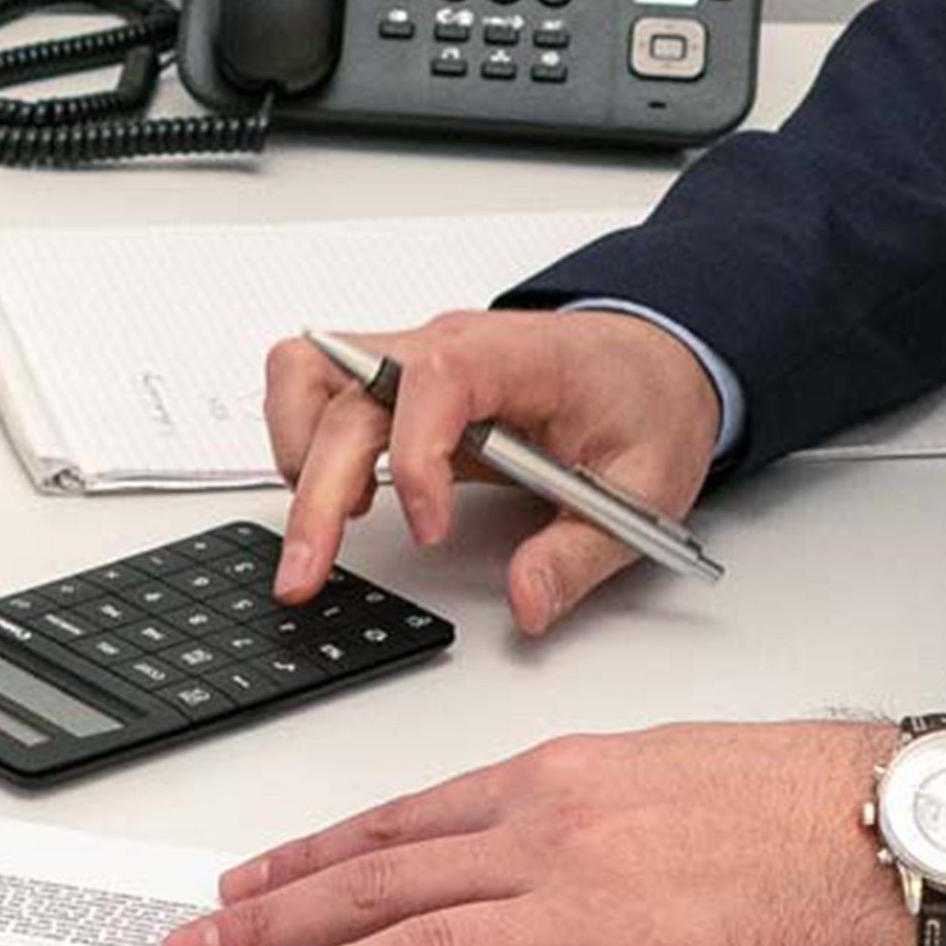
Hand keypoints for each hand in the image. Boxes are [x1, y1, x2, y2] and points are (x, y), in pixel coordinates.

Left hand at [159, 720, 916, 945]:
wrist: (876, 826)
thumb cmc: (780, 791)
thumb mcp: (654, 765)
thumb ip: (566, 801)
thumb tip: (493, 837)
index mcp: (557, 776)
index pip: (400, 821)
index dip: (309, 859)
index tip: (243, 887)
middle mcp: (555, 833)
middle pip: (385, 884)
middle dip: (277, 923)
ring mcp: (592, 907)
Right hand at [266, 307, 721, 633]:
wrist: (648, 362)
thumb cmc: (643, 402)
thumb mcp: (648, 484)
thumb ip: (582, 548)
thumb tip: (527, 601)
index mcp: (518, 357)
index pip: (437, 376)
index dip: (416, 454)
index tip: (431, 528)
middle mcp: (451, 345)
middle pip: (348, 388)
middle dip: (318, 485)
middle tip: (308, 572)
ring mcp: (416, 358)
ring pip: (310, 374)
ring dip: (298, 454)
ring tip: (324, 528)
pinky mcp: (397, 383)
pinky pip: (317, 388)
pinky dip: (304, 444)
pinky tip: (342, 499)